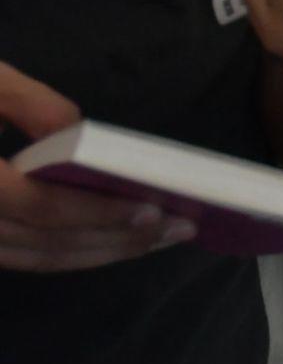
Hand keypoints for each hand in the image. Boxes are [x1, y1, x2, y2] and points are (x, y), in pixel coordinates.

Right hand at [0, 63, 194, 270]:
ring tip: (158, 238)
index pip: (39, 208)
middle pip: (46, 245)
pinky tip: (108, 239)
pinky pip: (19, 255)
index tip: (154, 210)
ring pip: (35, 259)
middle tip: (181, 230)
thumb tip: (83, 133)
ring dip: (100, 253)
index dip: (98, 213)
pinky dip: (67, 251)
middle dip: (118, 241)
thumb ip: (30, 105)